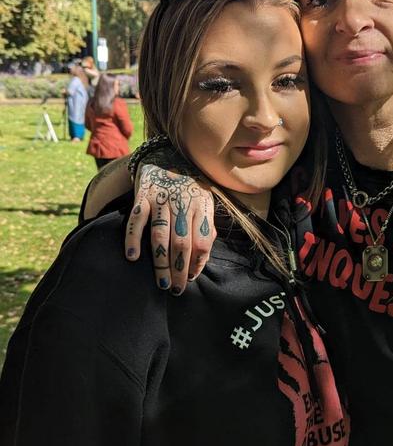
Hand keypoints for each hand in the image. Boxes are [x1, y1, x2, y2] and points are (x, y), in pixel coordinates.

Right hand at [125, 164, 215, 292]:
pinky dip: (133, 238)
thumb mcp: (204, 202)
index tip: (190, 278)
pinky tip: (133, 256)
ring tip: (161, 282)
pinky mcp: (143, 195)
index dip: (197, 263)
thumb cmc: (189, 187)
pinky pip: (137, 219)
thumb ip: (206, 226)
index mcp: (202, 205)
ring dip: (160, 262)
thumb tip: (203, 257)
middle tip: (175, 289)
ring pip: (160, 235)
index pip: (202, 241)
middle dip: (179, 269)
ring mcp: (161, 198)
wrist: (166, 156)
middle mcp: (182, 202)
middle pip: (182, 242)